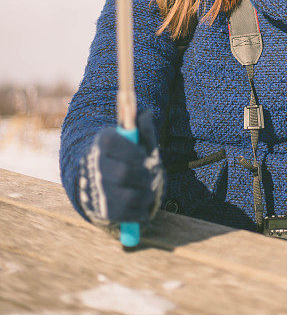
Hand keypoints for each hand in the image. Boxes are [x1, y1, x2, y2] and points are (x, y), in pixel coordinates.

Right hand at [78, 110, 164, 229]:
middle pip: (124, 173)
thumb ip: (142, 129)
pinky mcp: (103, 212)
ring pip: (129, 196)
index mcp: (103, 142)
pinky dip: (141, 212)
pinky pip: (128, 215)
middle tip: (150, 176)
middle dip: (144, 176)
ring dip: (146, 195)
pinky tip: (143, 207)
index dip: (135, 153)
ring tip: (148, 191)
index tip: (144, 156)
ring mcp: (98, 191)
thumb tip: (147, 113)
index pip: (117, 145)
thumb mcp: (133, 140)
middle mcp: (96, 166)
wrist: (99, 181)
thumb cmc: (123, 156)